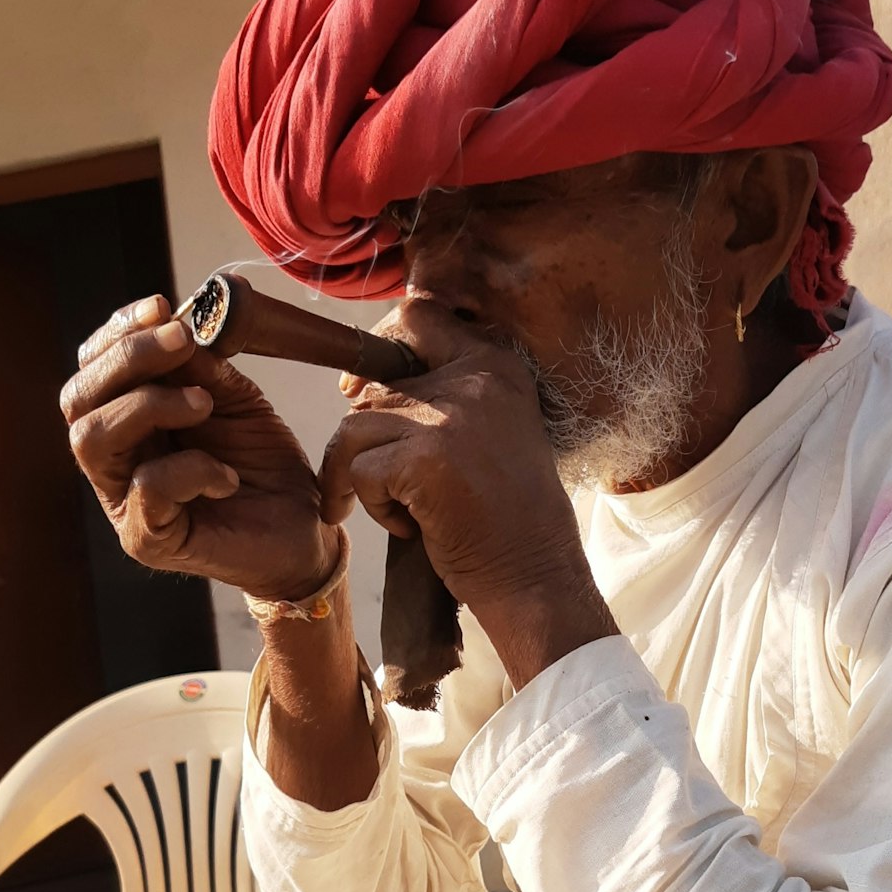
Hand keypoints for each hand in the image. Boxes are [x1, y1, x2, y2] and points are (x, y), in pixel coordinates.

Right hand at [61, 294, 339, 601]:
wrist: (304, 531)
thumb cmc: (264, 467)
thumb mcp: (236, 402)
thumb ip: (201, 369)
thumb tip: (174, 328)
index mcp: (127, 422)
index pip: (91, 371)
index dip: (117, 334)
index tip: (162, 308)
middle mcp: (114, 461)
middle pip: (78, 401)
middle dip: (127, 359)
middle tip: (181, 341)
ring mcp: (124, 502)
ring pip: (94, 439)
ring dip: (150, 405)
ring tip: (204, 403)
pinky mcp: (148, 539)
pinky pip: (147, 487)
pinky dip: (191, 468)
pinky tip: (227, 474)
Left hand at [320, 298, 602, 629]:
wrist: (536, 576)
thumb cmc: (508, 519)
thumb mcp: (490, 436)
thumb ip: (443, 400)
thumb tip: (355, 387)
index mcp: (497, 365)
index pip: (417, 316)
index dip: (378, 348)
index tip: (358, 391)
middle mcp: (476, 378)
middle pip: (373, 386)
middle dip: (363, 442)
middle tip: (378, 487)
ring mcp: (450, 415)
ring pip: (355, 427)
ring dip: (361, 477)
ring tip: (401, 512)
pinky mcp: (424, 456)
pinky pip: (359, 470)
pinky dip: (374, 507)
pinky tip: (414, 528)